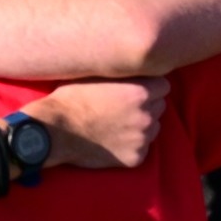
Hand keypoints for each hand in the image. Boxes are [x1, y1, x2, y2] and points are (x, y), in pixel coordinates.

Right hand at [15, 78, 169, 170]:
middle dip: (147, 106)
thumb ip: (123, 71)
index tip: (135, 90)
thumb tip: (137, 62)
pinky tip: (112, 141)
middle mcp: (146, 115)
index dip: (150, 86)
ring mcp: (142, 139)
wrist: (55, 132)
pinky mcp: (136, 158)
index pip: (164, 86)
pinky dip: (131, 146)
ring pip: (153, 128)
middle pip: (160, 106)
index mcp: (141, 91)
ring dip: (141, 126)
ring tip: (117, 125)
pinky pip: (142, 149)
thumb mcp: (97, 73)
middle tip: (123, 108)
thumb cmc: (72, 98)